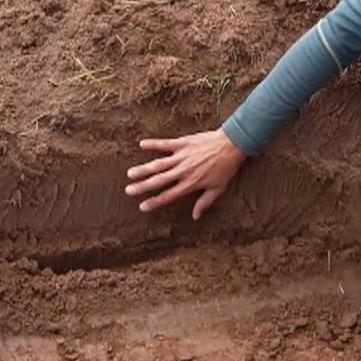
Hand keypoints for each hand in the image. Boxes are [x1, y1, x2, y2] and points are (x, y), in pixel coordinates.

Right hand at [125, 129, 247, 219]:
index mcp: (190, 184)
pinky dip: (153, 144)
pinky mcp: (183, 143)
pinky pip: (165, 144)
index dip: (154, 202)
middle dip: (142, 186)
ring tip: (130, 173)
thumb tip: (196, 217)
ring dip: (143, 169)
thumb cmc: (226, 167)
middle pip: (159, 181)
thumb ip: (205, 202)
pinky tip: (141, 144)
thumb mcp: (218, 188)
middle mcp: (183, 171)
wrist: (232, 145)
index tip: (142, 206)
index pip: (168, 195)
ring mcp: (181, 157)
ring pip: (158, 164)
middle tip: (128, 190)